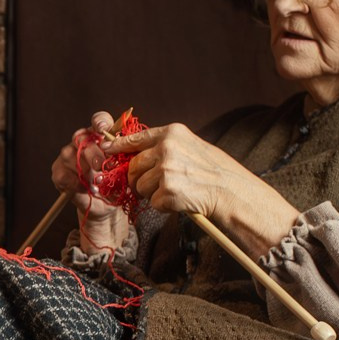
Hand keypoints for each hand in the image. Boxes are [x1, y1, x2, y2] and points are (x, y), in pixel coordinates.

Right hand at [50, 111, 128, 253]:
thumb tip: (128, 152)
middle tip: (101, 165)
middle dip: (92, 152)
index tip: (104, 130)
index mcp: (100, 136)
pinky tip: (86, 188)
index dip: (100, 122)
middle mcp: (82, 142)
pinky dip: (75, 182)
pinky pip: (63, 174)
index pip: (99, 120)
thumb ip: (125, 158)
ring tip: (96, 182)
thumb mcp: (126, 170)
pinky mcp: (59, 173)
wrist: (107, 206)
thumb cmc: (118, 184)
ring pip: (69, 154)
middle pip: (81, 137)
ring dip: (84, 169)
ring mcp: (68, 156)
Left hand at [111, 123, 299, 257]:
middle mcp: (167, 148)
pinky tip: (180, 201)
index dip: (118, 146)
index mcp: (172, 133)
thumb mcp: (190, 147)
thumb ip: (164, 145)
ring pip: (139, 186)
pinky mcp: (167, 191)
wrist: (232, 192)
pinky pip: (152, 202)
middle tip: (154, 186)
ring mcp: (167, 170)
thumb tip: (134, 152)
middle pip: (133, 166)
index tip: (106, 150)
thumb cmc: (212, 171)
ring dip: (151, 194)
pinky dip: (163, 206)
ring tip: (174, 192)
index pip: (136, 138)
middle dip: (137, 179)